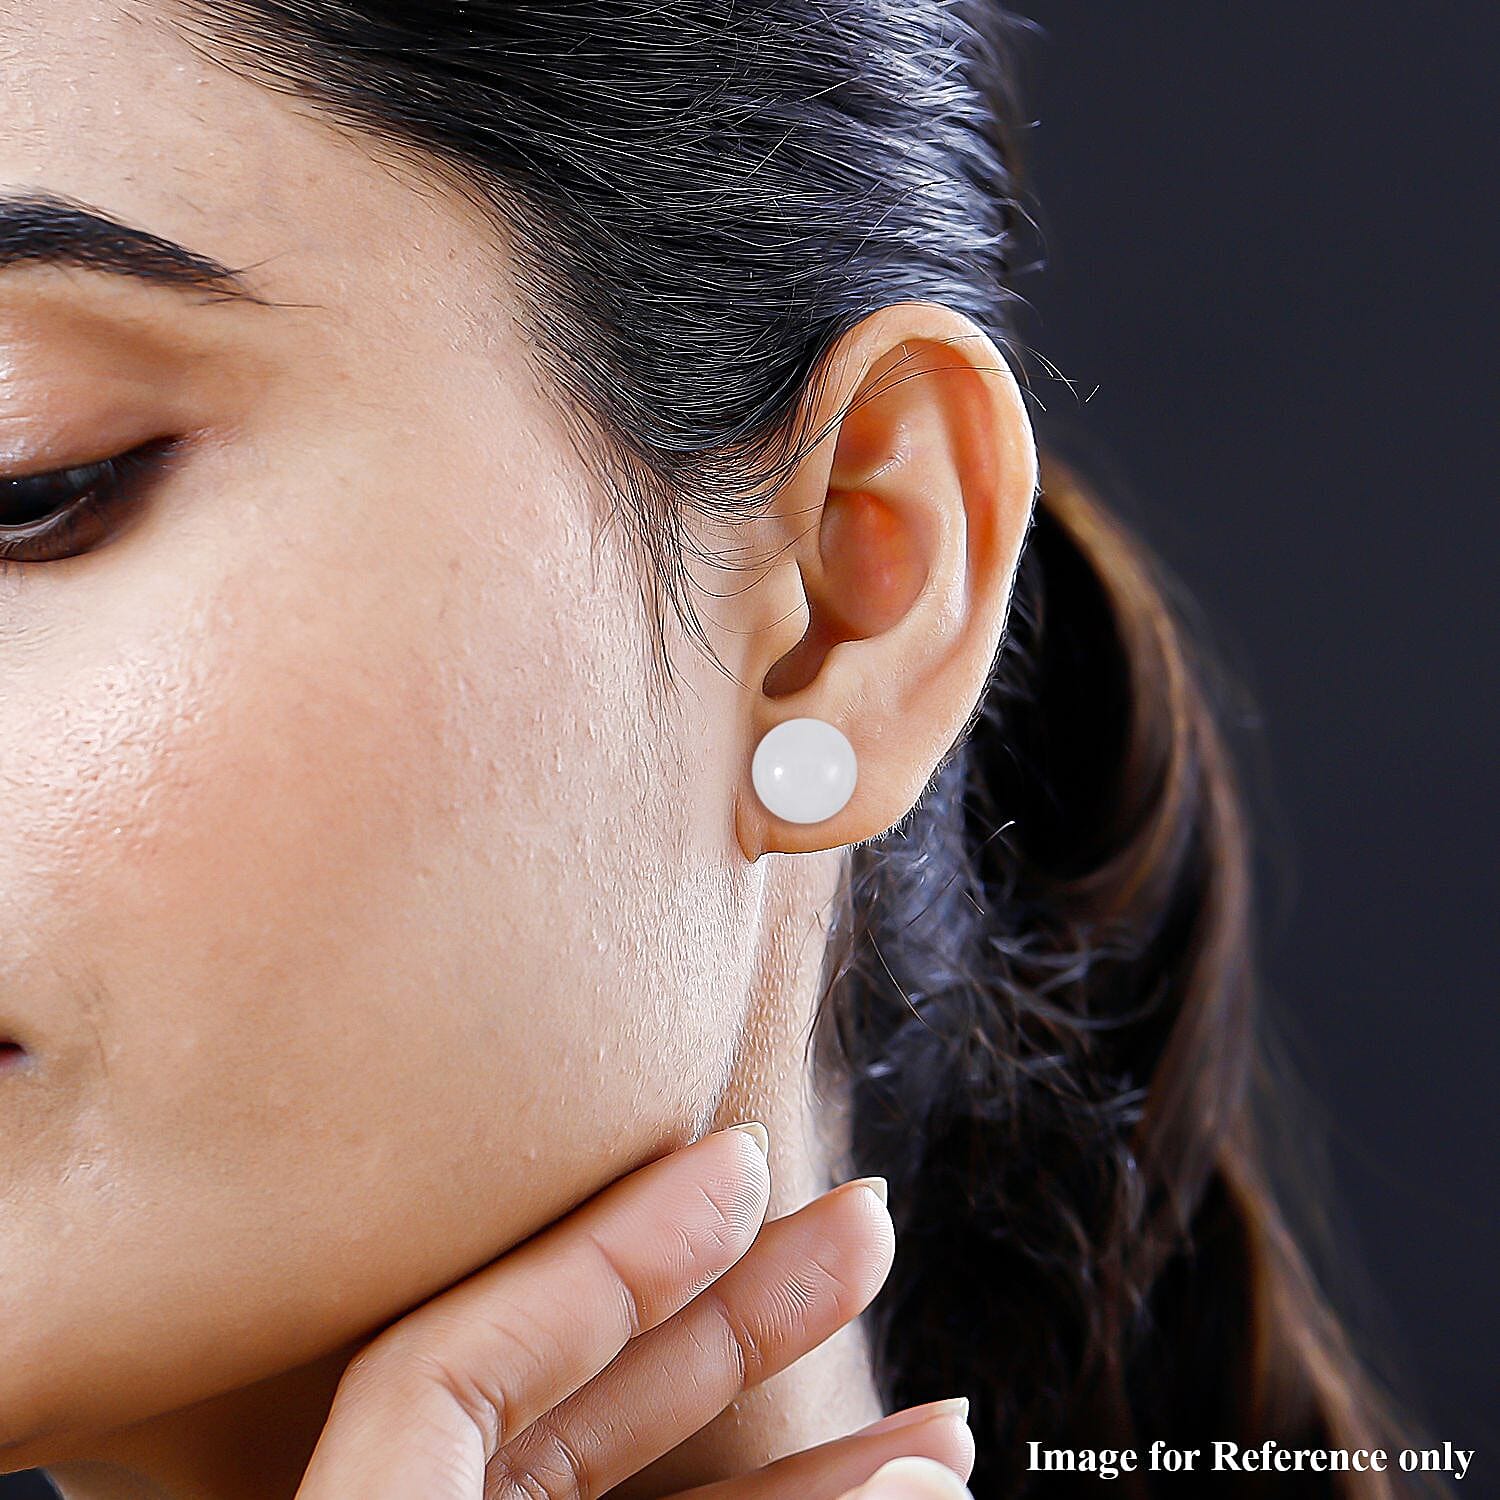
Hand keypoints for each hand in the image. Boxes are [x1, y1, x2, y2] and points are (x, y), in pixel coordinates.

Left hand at [293, 1121, 974, 1498]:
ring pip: (626, 1486)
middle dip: (736, 1313)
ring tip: (944, 1430)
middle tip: (862, 1227)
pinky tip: (890, 1496)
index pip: (453, 1360)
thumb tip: (921, 1477)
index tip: (737, 1169)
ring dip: (799, 1448)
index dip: (609, 1255)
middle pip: (564, 1402)